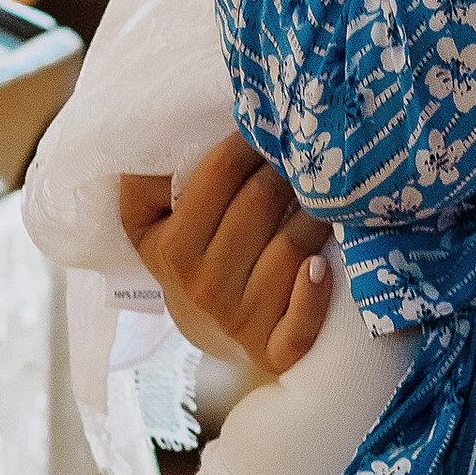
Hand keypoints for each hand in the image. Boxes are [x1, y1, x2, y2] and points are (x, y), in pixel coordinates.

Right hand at [121, 136, 331, 379]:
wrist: (210, 337)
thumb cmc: (188, 263)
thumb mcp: (149, 227)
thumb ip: (145, 182)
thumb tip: (155, 130)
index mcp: (172, 246)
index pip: (221, 171)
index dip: (251, 138)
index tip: (270, 123)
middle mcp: (205, 284)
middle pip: (262, 200)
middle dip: (289, 166)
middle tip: (308, 146)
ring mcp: (241, 320)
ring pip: (292, 246)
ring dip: (317, 211)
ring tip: (330, 188)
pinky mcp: (276, 351)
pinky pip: (301, 322)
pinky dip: (314, 292)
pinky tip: (322, 265)